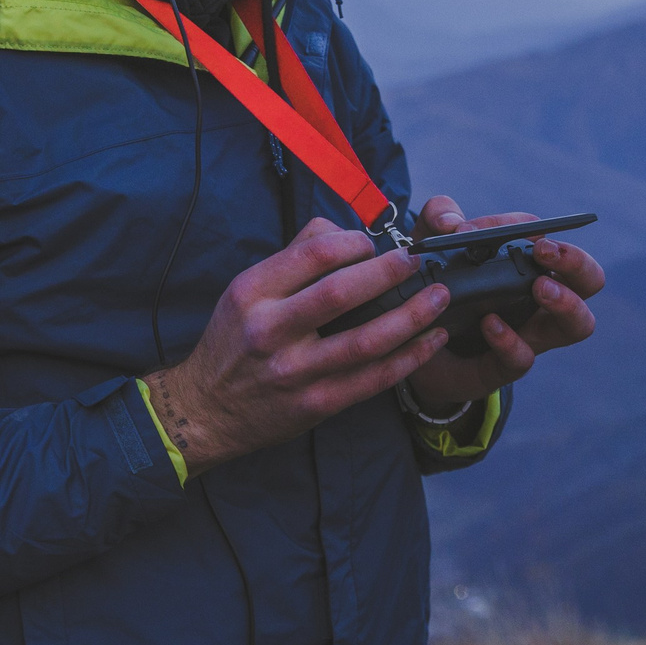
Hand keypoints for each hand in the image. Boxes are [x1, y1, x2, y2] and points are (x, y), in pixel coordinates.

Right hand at [145, 217, 451, 475]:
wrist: (205, 411)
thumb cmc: (232, 342)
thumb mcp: (244, 291)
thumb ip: (293, 258)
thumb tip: (343, 233)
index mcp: (253, 293)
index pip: (311, 255)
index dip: (352, 242)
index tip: (372, 243)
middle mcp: (271, 331)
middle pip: (342, 293)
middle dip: (389, 273)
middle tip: (417, 261)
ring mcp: (295, 372)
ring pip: (367, 340)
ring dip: (412, 316)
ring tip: (440, 296)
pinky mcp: (317, 404)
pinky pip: (373, 379)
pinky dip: (409, 358)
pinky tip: (432, 340)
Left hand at [400, 195, 604, 416]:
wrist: (405, 344)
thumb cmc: (432, 285)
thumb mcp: (430, 243)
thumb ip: (438, 218)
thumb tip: (452, 224)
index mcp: (528, 268)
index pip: (556, 247)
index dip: (544, 234)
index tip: (529, 231)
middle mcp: (538, 302)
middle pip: (590, 282)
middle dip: (578, 264)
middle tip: (545, 252)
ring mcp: (526, 335)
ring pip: (577, 325)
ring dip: (567, 303)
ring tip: (540, 287)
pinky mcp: (501, 367)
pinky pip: (522, 358)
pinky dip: (509, 340)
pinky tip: (489, 323)